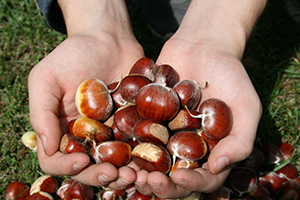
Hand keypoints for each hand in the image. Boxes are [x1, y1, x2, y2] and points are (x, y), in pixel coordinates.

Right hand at [28, 31, 143, 187]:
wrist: (108, 39)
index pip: (57, 160)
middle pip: (90, 167)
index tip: (82, 161)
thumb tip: (47, 148)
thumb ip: (41, 113)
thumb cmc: (72, 55)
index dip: (67, 167)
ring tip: (137, 175)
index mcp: (62, 130)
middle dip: (102, 175)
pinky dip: (145, 156)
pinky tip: (153, 160)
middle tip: (117, 175)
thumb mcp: (46, 78)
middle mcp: (86, 136)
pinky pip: (138, 145)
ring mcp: (111, 132)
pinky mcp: (133, 124)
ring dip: (126, 173)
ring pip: (116, 162)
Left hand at [133, 37, 261, 198]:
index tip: (179, 177)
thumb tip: (218, 167)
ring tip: (128, 172)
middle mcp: (184, 144)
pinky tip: (115, 146)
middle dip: (159, 183)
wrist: (203, 44)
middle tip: (147, 181)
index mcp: (209, 149)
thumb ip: (240, 140)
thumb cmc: (230, 75)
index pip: (202, 177)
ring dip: (138, 169)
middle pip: (171, 173)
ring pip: (149, 158)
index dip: (191, 182)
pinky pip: (134, 131)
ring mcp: (163, 130)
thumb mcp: (246, 106)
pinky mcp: (145, 114)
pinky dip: (125, 142)